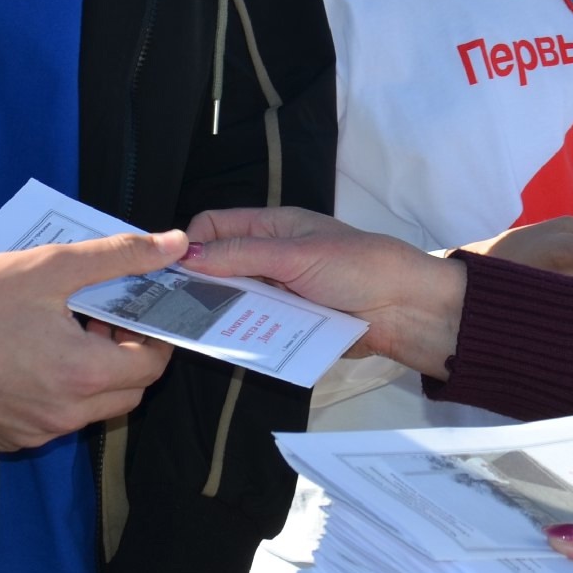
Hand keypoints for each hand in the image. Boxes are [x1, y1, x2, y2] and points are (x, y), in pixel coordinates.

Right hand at [0, 233, 181, 450]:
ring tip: (66, 330)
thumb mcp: (50, 266)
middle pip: (128, 394)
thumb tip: (175, 246)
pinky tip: (32, 356)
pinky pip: (54, 421)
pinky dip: (59, 393)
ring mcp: (33, 433)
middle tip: (101, 317)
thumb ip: (120, 257)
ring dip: (95, 375)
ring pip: (92, 410)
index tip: (134, 308)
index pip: (152, 366)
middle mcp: (62, 415)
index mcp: (81, 374)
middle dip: (127, 356)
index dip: (154, 334)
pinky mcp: (6, 439)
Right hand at [182, 207, 467, 377]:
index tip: (167, 273)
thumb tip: (186, 255)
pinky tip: (223, 347)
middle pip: (219, 267)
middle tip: (167, 310)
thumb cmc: (356, 267)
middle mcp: (271, 256)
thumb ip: (242, 254)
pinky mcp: (290, 324)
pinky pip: (255, 327)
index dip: (190, 245)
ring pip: (233, 300)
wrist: (406, 309)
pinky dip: (241, 334)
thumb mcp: (296, 255)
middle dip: (196, 284)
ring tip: (189, 332)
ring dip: (217, 312)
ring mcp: (280, 292)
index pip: (215, 225)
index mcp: (273, 226)